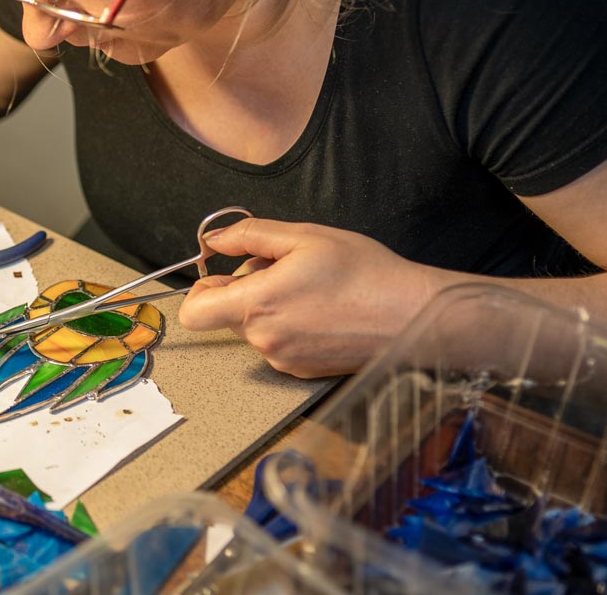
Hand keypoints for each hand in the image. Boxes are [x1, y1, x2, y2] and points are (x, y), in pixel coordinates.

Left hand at [175, 218, 440, 377]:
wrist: (413, 315)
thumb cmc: (364, 273)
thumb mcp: (304, 237)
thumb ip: (250, 235)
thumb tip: (214, 240)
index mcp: (257, 307)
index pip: (193, 313)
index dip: (202, 289)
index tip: (226, 274)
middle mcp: (264, 342)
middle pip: (225, 315)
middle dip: (244, 290)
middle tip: (283, 269)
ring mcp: (283, 361)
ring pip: (253, 328)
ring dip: (268, 306)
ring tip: (309, 288)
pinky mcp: (302, 371)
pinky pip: (277, 344)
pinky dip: (287, 325)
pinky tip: (321, 309)